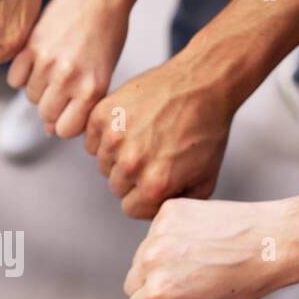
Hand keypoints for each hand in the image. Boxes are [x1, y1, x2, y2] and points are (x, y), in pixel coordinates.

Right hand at [7, 0, 128, 138]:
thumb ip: (79, 105)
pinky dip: (22, 74)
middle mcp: (68, 79)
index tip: (71, 110)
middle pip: (45, 114)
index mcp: (91, 90)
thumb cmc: (108, 33)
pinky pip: (15, 78)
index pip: (65, 130)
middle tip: (63, 84)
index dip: (66, 122)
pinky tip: (37, 61)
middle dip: (52, 104)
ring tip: (55, 66)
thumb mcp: (101, 74)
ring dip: (39, 87)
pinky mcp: (31, 46)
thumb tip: (49, 130)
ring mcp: (47, 63)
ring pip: (29, 96)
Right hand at [85, 56, 233, 217]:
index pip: (130, 208)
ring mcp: (114, 138)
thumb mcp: (204, 179)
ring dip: (119, 155)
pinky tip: (130, 126)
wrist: (202, 83)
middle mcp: (132, 164)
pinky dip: (106, 136)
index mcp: (154, 186)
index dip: (144, 196)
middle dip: (132, 176)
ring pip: (103, 163)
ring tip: (144, 137)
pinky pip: (92, 141)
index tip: (156, 179)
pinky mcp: (104, 115)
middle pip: (115, 186)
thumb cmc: (206, 129)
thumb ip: (177, 204)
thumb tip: (157, 214)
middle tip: (153, 154)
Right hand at [124, 197, 298, 298]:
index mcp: (159, 292)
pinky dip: (169, 238)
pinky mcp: (168, 212)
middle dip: (151, 289)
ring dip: (157, 263)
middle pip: (132, 284)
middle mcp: (152, 261)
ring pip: (140, 258)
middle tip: (183, 285)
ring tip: (192, 263)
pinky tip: (196, 242)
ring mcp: (158, 233)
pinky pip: (155, 233)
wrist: (269, 242)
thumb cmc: (242, 285)